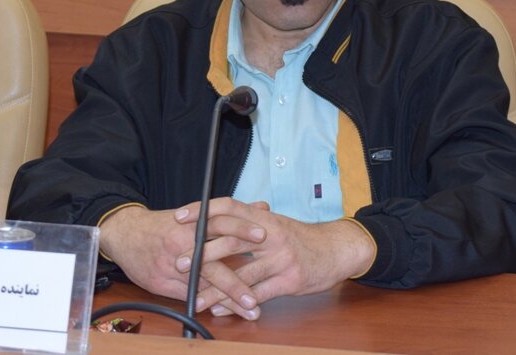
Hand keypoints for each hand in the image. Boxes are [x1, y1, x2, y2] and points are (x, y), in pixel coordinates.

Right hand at [99, 204, 266, 318]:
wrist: (126, 233)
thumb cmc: (166, 224)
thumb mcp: (197, 213)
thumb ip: (232, 214)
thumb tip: (263, 206)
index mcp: (193, 222)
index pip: (220, 223)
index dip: (242, 228)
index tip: (265, 234)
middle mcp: (182, 243)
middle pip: (212, 261)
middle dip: (236, 280)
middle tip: (257, 293)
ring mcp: (172, 265)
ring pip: (204, 285)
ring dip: (228, 298)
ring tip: (250, 309)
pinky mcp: (162, 281)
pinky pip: (189, 294)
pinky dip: (209, 302)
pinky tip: (225, 310)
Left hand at [174, 198, 374, 317]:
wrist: (337, 249)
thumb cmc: (302, 238)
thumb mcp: (275, 223)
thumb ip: (248, 222)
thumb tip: (216, 219)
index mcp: (264, 218)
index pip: (228, 207)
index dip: (202, 210)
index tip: (179, 217)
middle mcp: (271, 234)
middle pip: (230, 240)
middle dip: (201, 252)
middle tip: (179, 262)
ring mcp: (281, 258)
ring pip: (241, 274)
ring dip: (214, 288)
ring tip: (194, 296)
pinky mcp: (289, 280)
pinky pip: (257, 294)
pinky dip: (235, 303)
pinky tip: (220, 308)